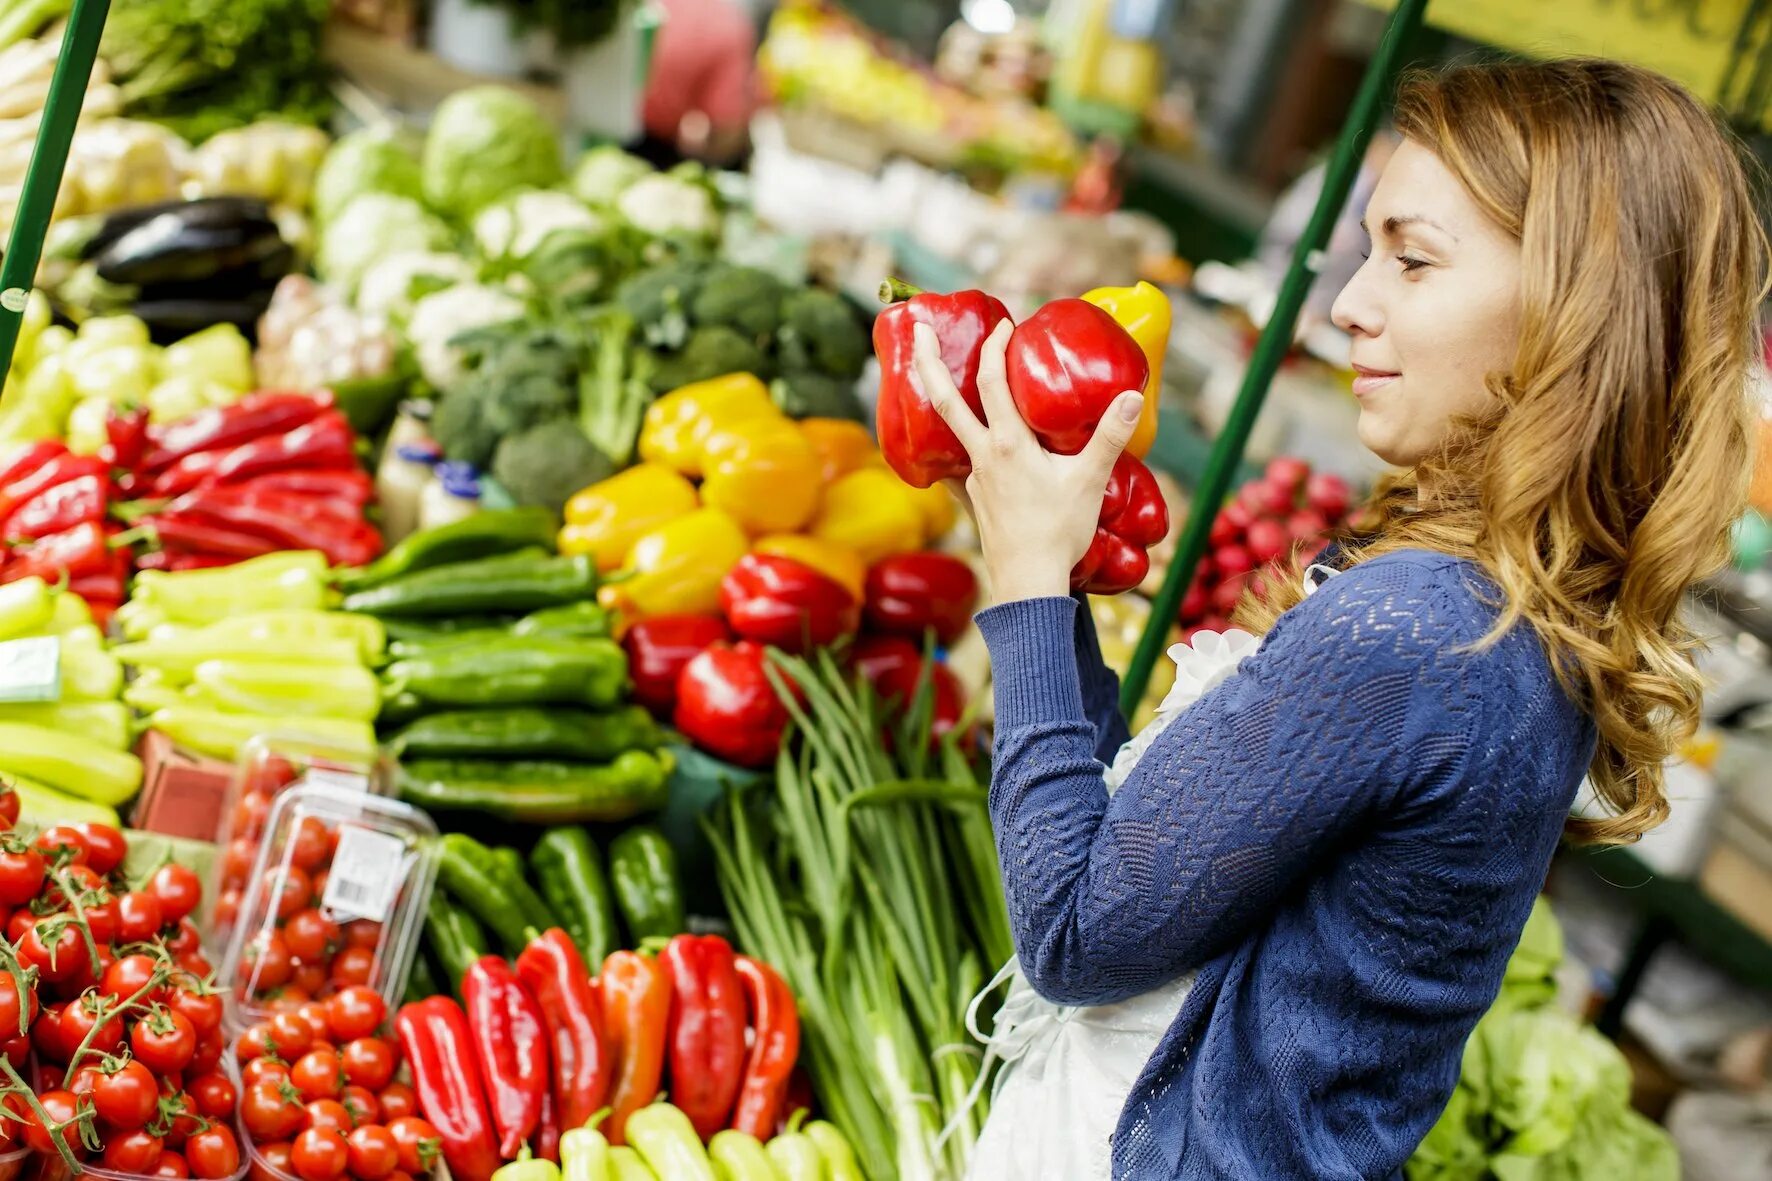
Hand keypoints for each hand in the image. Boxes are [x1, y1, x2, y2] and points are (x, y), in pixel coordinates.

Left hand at [913, 319, 1143, 606]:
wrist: (1028, 582)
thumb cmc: (1058, 532)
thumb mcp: (1089, 480)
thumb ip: (1110, 436)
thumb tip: (1131, 394)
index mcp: (1007, 444)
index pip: (991, 381)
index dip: (995, 346)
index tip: (1004, 325)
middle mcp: (981, 455)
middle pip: (943, 398)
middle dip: (927, 360)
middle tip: (917, 328)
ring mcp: (972, 477)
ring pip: (946, 426)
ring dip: (934, 394)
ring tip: (928, 372)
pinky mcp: (972, 497)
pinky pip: (955, 461)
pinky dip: (951, 440)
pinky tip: (959, 440)